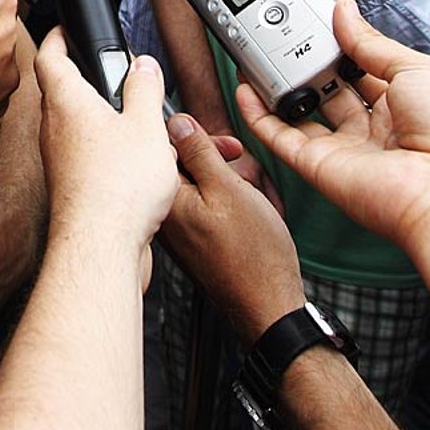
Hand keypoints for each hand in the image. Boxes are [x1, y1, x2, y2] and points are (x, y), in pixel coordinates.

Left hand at [35, 30, 178, 260]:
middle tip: (108, 71)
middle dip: (85, 78)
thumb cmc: (116, 189)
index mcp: (67, 103)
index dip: (58, 37)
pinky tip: (130, 162)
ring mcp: (58, 160)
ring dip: (96, 117)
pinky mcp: (70, 186)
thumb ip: (144, 90)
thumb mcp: (146, 126)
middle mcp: (54, 129)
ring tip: (129, 118)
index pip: (50, 56)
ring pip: (73, 126)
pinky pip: (83, 156)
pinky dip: (102, 149)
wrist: (100, 247)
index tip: (66, 29)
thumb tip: (142, 67)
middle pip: (61, 91)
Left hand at [162, 115, 303, 346]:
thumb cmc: (252, 256)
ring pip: (192, 186)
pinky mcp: (191, 244)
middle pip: (176, 165)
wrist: (267, 306)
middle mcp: (163, 217)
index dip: (196, 137)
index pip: (162, 147)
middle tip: (239, 163)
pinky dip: (221, 201)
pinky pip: (200, 208)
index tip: (223, 144)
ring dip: (220, 179)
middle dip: (211, 157)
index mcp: (165, 199)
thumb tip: (177, 123)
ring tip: (246, 189)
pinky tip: (242, 209)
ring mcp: (176, 233)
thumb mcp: (229, 189)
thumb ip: (199, 152)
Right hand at [235, 0, 429, 256]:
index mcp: (401, 101)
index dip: (338, 42)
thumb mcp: (416, 68)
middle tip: (283, 29)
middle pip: (327, 86)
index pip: (359, 65)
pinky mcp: (318, 167)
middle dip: (307, 60)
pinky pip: (281, 138)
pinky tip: (248, 91)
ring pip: (300, 111)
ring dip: (280, 85)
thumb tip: (344, 12)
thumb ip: (371, 42)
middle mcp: (371, 126)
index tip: (315, 17)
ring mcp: (343, 148)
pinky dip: (259, 117)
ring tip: (259, 52)